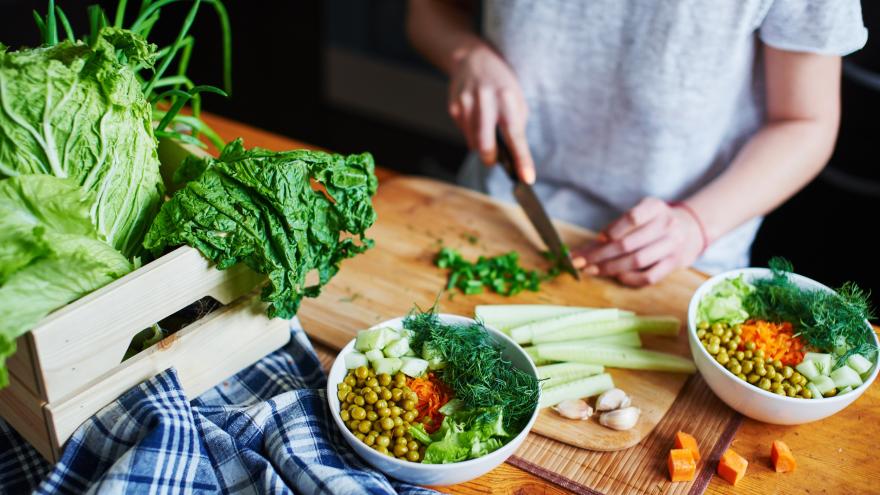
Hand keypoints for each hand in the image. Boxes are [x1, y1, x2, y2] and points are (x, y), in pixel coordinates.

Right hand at [448, 45, 535, 182]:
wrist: (472, 59)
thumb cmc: (500, 82)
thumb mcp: (517, 97)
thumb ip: (516, 124)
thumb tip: (513, 155)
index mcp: (507, 97)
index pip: (515, 134)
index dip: (522, 158)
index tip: (527, 178)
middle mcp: (485, 100)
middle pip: (486, 144)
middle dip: (491, 158)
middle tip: (495, 159)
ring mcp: (466, 104)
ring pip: (473, 143)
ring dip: (482, 145)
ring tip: (487, 128)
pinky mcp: (454, 108)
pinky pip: (464, 133)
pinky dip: (472, 134)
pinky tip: (476, 119)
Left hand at [572, 198, 705, 286]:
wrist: (690, 229)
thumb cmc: (654, 222)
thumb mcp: (640, 214)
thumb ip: (616, 228)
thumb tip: (587, 248)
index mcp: (655, 207)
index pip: (632, 217)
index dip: (612, 230)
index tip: (596, 239)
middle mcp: (667, 224)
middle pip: (628, 243)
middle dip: (600, 254)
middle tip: (580, 262)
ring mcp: (672, 245)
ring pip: (637, 261)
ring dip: (610, 268)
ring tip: (592, 270)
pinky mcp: (674, 264)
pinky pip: (649, 276)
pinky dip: (630, 278)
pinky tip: (617, 276)